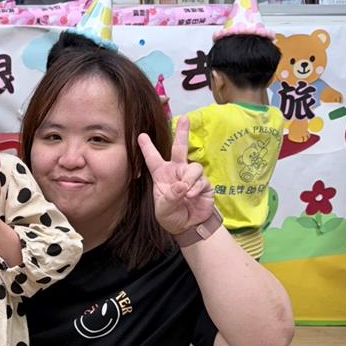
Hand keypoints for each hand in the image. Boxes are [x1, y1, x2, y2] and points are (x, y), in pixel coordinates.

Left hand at [137, 115, 213, 235]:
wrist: (189, 226)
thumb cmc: (172, 216)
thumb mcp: (163, 209)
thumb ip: (169, 197)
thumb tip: (181, 186)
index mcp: (162, 175)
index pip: (153, 159)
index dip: (147, 147)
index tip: (141, 135)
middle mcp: (177, 171)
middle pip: (179, 148)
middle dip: (182, 133)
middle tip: (184, 118)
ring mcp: (191, 176)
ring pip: (193, 166)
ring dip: (189, 179)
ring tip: (186, 192)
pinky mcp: (204, 184)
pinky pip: (201, 180)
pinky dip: (196, 188)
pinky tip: (192, 196)